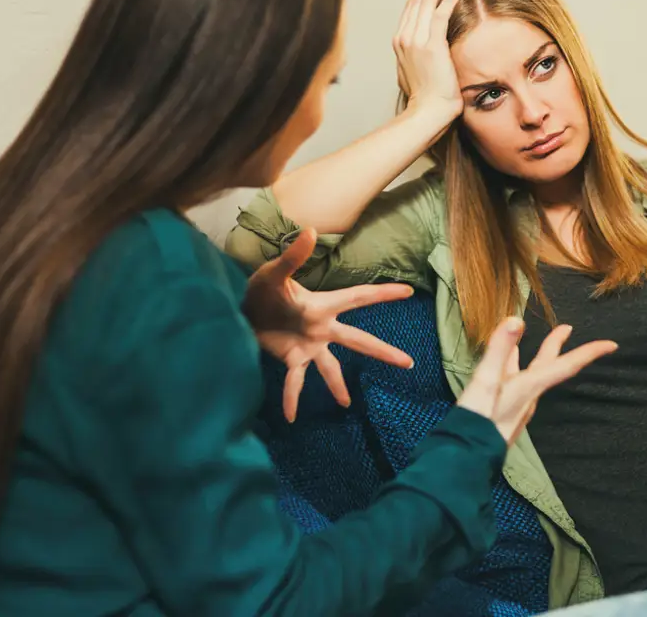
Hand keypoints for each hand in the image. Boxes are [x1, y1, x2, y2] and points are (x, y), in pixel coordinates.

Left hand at [244, 229, 415, 422]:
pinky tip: (291, 417)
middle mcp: (322, 328)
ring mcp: (309, 346)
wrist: (238, 309)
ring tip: (346, 404)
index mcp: (322, 306)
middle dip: (382, 351)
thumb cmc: (259, 288)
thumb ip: (293, 256)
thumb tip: (310, 229)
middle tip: (408, 362)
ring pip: (331, 368)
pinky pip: (295, 382)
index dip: (382, 294)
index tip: (407, 291)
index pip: (358, 298)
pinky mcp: (292, 359)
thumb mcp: (274, 273)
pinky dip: (292, 399)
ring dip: (338, 385)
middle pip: (358, 341)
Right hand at [393, 0, 462, 122]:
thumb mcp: (416, 73)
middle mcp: (403, 38)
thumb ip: (418, 57)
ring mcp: (415, 41)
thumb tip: (428, 52)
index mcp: (399, 42)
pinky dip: (449, 0)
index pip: (411, 8)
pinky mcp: (431, 46)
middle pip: (416, 0)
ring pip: (426, 1)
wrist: (428, 113)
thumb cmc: (427, 99)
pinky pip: (439, 14)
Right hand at [457, 317, 616, 443]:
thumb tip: (516, 319)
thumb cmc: (477, 423)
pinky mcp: (504, 412)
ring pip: (531, 374)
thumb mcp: (486, 382)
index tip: (612, 345)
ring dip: (537, 356)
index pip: (565, 365)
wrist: (465, 460)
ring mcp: (517, 406)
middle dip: (557, 346)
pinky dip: (513, 367)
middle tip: (568, 328)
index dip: (589, 352)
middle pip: (549, 367)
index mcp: (529, 387)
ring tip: (534, 340)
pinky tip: (506, 367)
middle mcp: (528, 397)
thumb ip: (499, 350)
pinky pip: (515, 383)